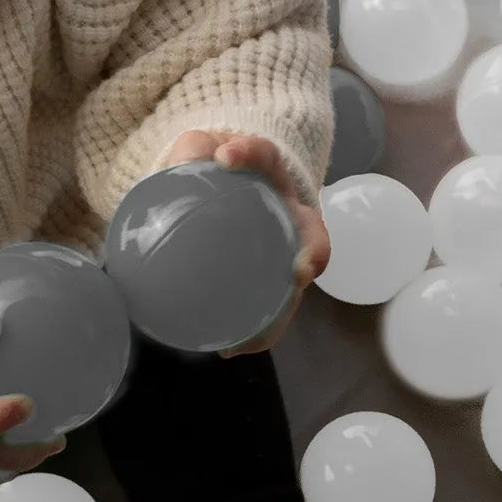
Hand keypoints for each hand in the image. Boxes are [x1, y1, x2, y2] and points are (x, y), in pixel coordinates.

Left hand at [151, 130, 331, 357]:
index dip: (251, 155)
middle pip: (312, 234)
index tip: (226, 157)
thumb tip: (187, 162)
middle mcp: (288, 214)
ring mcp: (283, 249)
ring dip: (284, 310)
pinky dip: (256, 333)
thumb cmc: (212, 171)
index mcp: (268, 175)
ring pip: (293, 283)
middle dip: (313, 253)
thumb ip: (191, 153)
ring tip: (260, 334)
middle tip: (301, 271)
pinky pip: (270, 310)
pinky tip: (229, 348)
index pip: (266, 157)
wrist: (218, 191)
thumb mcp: (198, 153)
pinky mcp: (271, 281)